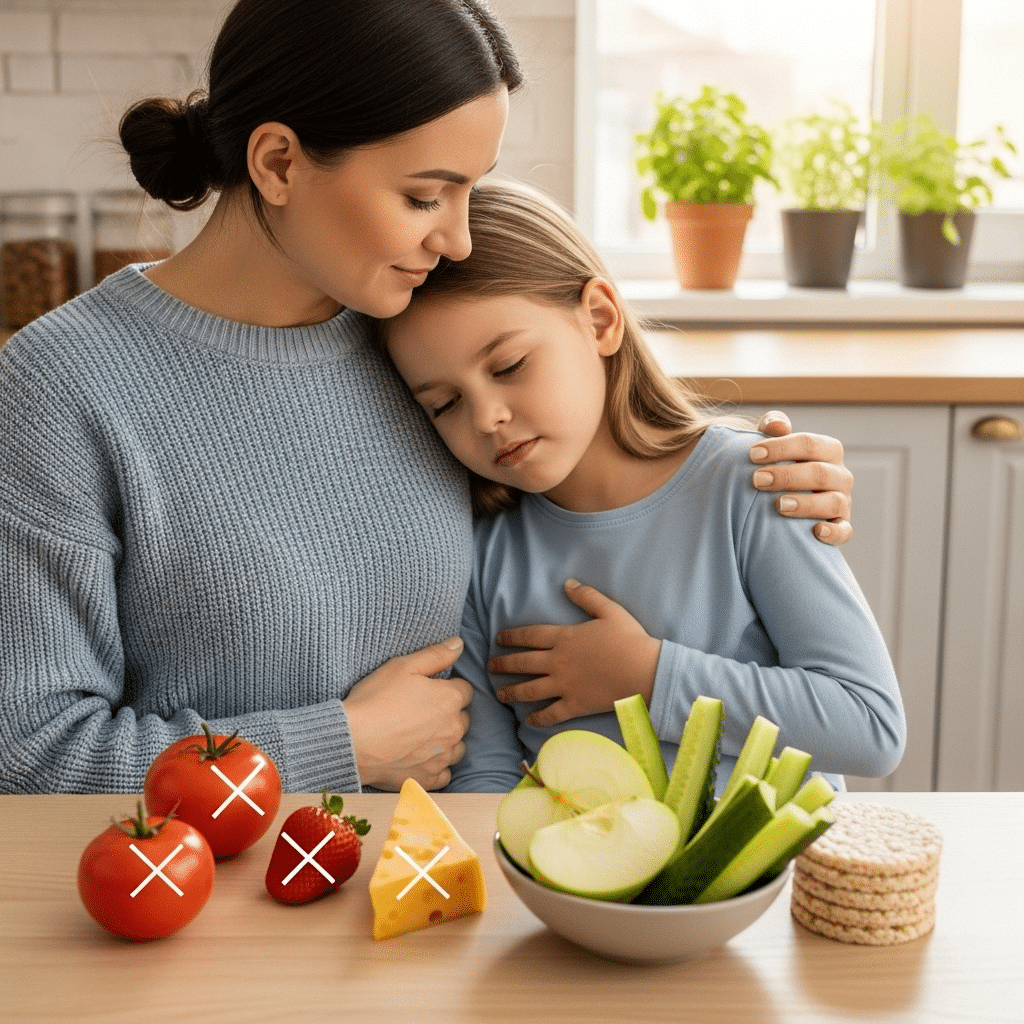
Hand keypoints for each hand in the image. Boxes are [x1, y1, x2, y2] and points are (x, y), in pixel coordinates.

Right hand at [343, 637, 471, 790]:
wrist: (351, 742)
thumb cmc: (375, 700)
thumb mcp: (403, 666)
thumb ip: (436, 654)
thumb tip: (458, 644)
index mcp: (450, 700)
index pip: (464, 690)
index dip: (447, 688)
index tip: (429, 691)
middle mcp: (453, 729)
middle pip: (463, 719)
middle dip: (448, 714)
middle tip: (421, 712)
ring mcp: (442, 756)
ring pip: (457, 747)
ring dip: (446, 741)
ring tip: (421, 736)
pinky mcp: (429, 778)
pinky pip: (445, 773)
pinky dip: (436, 766)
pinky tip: (419, 757)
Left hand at [487, 580, 661, 727]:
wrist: (644, 671)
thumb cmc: (629, 639)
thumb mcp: (609, 610)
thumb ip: (586, 596)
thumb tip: (567, 583)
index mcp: (564, 638)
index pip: (530, 636)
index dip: (512, 637)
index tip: (498, 639)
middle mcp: (558, 661)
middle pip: (523, 662)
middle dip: (503, 663)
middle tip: (490, 665)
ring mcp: (564, 685)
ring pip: (530, 689)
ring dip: (512, 691)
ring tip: (499, 693)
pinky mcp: (575, 705)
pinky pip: (551, 713)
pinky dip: (538, 717)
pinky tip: (528, 719)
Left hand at [749, 410, 853, 545]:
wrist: (780, 494)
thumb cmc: (776, 463)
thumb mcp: (772, 442)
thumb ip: (772, 425)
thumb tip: (779, 426)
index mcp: (828, 450)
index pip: (809, 443)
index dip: (781, 448)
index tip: (752, 454)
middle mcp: (839, 475)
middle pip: (820, 473)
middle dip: (787, 476)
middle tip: (757, 480)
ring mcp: (842, 502)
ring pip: (833, 502)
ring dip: (806, 503)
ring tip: (779, 505)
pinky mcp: (840, 525)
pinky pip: (844, 531)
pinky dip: (834, 532)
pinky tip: (816, 531)